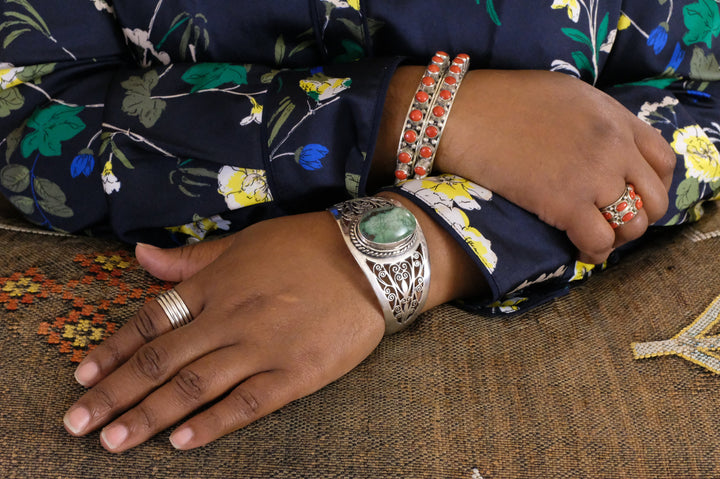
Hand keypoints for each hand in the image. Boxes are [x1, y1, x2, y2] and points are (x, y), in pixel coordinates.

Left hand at [62, 194, 485, 451]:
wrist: (371, 259)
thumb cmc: (307, 246)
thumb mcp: (246, 242)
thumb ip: (193, 259)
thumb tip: (140, 257)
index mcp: (216, 284)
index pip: (152, 321)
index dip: (114, 351)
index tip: (82, 378)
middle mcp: (230, 318)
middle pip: (162, 361)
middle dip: (116, 394)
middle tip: (77, 424)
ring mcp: (262, 348)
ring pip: (194, 387)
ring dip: (149, 416)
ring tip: (112, 441)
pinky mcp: (295, 374)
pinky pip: (247, 403)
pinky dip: (212, 424)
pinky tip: (181, 442)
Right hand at [373, 67, 675, 263]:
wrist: (464, 114)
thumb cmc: (502, 101)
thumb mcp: (565, 95)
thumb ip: (595, 120)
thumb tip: (599, 146)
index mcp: (616, 117)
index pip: (663, 161)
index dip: (652, 186)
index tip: (633, 196)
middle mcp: (615, 147)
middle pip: (655, 199)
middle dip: (638, 217)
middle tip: (612, 224)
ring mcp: (593, 177)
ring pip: (632, 226)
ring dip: (618, 238)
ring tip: (596, 240)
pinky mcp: (565, 205)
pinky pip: (599, 242)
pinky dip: (594, 253)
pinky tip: (581, 251)